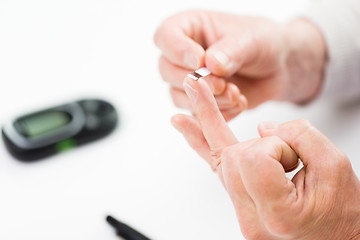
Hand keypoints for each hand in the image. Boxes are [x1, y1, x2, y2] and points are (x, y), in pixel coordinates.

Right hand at [154, 11, 325, 119]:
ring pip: (178, 95)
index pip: (166, 36)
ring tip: (236, 94)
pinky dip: (218, 113)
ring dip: (207, 101)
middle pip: (166, 70)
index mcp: (190, 28)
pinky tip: (238, 103)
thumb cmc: (264, 43)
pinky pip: (197, 114)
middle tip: (221, 84)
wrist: (278, 68)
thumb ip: (232, 50)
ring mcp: (190, 80)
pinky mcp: (200, 101)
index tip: (199, 61)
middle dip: (194, 82)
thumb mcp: (253, 39)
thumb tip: (211, 64)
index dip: (177, 50)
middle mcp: (184, 54)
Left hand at [171, 75, 359, 238]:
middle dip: (261, 145)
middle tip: (291, 162)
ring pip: (219, 157)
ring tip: (257, 140)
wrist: (339, 238)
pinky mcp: (238, 202)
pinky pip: (215, 167)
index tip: (295, 158)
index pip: (253, 159)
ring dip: (248, 146)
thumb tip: (263, 127)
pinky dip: (201, 140)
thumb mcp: (335, 165)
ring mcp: (242, 212)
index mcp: (277, 213)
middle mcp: (251, 217)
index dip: (275, 145)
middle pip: (229, 156)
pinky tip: (183, 121)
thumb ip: (299, 136)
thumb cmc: (341, 211)